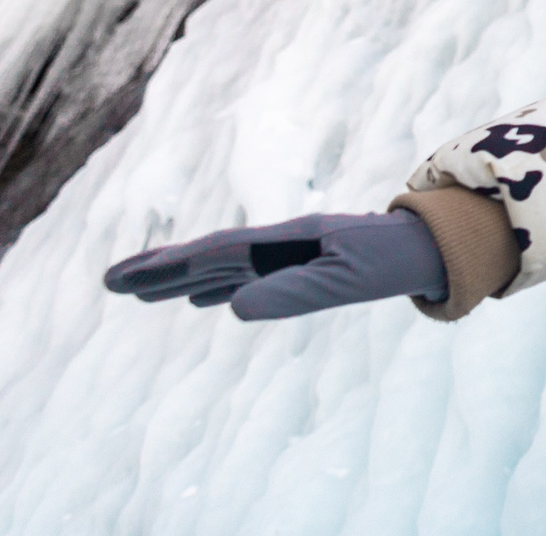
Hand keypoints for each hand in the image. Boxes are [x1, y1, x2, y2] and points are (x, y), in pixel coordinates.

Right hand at [104, 211, 447, 319]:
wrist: (437, 242)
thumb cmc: (395, 259)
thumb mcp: (347, 279)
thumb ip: (294, 293)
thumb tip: (231, 308)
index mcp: (288, 238)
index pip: (214, 251)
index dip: (166, 264)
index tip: (124, 277)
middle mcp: (284, 241)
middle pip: (210, 255)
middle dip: (159, 270)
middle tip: (108, 283)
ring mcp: (294, 252)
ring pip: (226, 266)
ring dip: (182, 278)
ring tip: (140, 293)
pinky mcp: (307, 265)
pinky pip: (252, 275)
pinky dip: (220, 285)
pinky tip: (204, 297)